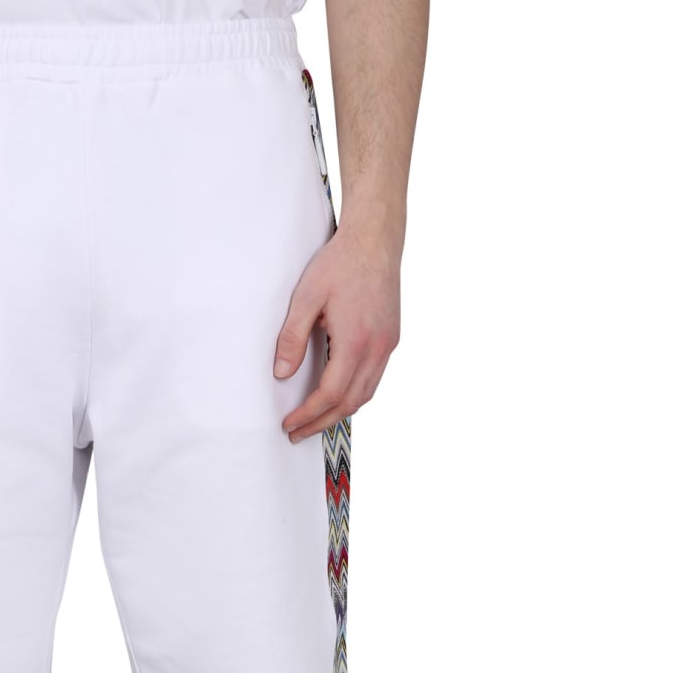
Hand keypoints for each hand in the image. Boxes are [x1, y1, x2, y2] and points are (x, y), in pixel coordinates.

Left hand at [273, 221, 400, 442]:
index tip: (288, 424)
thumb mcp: (306, 297)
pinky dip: (355, 394)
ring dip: (340, 412)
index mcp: (356, 341)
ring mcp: (388, 344)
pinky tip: (338, 396)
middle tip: (297, 433)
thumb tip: (281, 374)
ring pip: (366, 394)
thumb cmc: (339, 263)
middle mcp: (377, 348)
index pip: (330, 394)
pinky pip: (374, 378)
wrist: (376, 239)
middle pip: (350, 402)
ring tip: (315, 421)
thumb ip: (292, 338)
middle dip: (322, 422)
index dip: (308, 414)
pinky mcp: (391, 337)